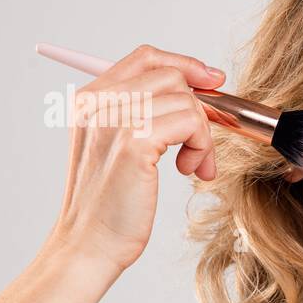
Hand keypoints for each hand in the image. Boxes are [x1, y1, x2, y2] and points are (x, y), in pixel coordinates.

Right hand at [45, 44, 225, 272]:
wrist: (89, 244)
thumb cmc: (111, 205)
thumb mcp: (119, 148)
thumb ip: (143, 115)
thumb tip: (199, 87)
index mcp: (89, 99)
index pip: (146, 57)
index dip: (186, 65)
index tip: (213, 82)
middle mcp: (97, 102)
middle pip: (172, 76)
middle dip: (200, 110)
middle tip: (199, 150)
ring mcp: (113, 119)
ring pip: (187, 100)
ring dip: (203, 137)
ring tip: (193, 167)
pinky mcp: (134, 141)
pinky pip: (191, 122)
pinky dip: (202, 146)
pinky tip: (190, 171)